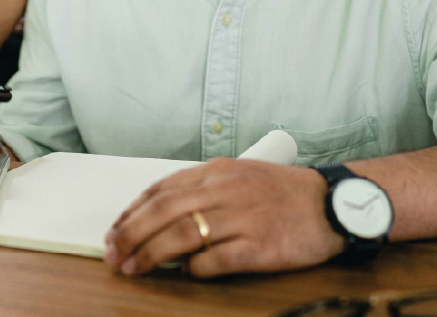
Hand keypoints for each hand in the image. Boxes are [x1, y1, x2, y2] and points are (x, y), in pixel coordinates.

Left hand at [103, 158, 344, 277]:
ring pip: (183, 234)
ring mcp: (242, 218)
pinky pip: (218, 259)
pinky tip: (184, 273)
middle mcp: (224, 190)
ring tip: (133, 267)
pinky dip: (196, 267)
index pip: (161, 189)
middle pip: (164, 211)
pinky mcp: (261, 246)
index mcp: (215, 171)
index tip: (115, 229)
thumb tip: (160, 214)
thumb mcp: (236, 175)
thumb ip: (200, 190)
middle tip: (112, 252)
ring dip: (152, 253)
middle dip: (131, 233)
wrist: (331, 202)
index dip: (132, 210)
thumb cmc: (279, 191)